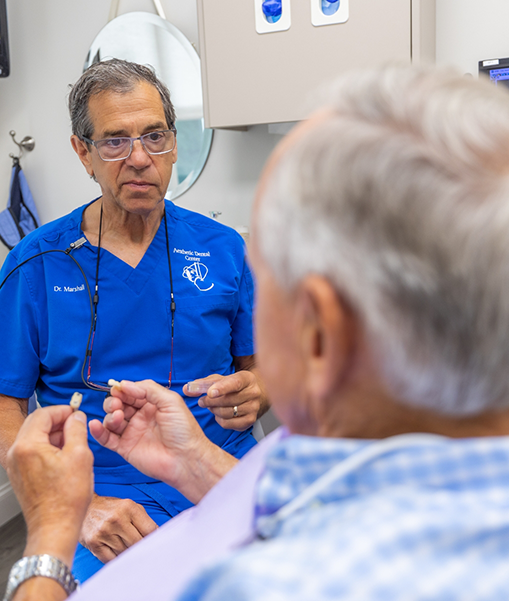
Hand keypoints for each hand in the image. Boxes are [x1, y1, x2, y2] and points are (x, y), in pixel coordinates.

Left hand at [6, 406, 92, 565]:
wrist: (55, 528)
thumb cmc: (66, 499)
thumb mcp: (80, 455)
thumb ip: (77, 430)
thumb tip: (76, 417)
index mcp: (28, 446)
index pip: (43, 414)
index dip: (63, 410)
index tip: (76, 413)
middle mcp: (17, 454)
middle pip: (36, 424)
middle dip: (58, 421)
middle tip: (76, 424)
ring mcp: (16, 466)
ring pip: (34, 437)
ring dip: (54, 435)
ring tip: (74, 442)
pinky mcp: (21, 476)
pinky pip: (33, 452)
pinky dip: (48, 448)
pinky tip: (65, 456)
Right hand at [79, 494, 156, 562]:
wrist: (86, 508)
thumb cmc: (112, 508)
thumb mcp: (130, 506)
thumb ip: (144, 520)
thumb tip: (158, 536)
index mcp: (129, 507)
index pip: (149, 530)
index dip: (154, 538)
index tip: (155, 543)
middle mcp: (116, 519)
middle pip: (138, 543)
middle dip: (141, 547)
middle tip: (142, 549)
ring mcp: (104, 532)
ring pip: (125, 553)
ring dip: (128, 553)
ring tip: (127, 547)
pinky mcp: (94, 544)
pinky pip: (111, 560)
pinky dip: (117, 559)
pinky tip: (117, 552)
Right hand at [89, 380, 236, 503]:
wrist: (186, 459)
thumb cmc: (183, 430)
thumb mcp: (170, 401)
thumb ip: (148, 389)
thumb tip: (125, 384)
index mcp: (151, 404)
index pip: (131, 392)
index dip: (123, 390)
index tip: (118, 389)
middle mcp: (140, 417)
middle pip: (118, 404)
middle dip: (114, 401)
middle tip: (118, 405)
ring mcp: (132, 432)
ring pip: (111, 419)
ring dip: (109, 415)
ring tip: (118, 417)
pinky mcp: (125, 448)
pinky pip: (107, 438)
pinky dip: (98, 431)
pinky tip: (95, 425)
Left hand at [184, 370, 263, 430]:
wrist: (248, 395)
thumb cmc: (231, 386)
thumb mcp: (218, 380)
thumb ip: (202, 384)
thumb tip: (187, 389)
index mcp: (247, 378)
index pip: (235, 383)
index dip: (221, 388)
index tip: (210, 393)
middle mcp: (253, 393)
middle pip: (228, 400)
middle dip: (210, 401)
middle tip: (202, 401)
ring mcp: (253, 408)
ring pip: (227, 413)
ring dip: (214, 410)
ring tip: (212, 406)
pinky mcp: (250, 421)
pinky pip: (228, 424)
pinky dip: (219, 420)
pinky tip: (220, 414)